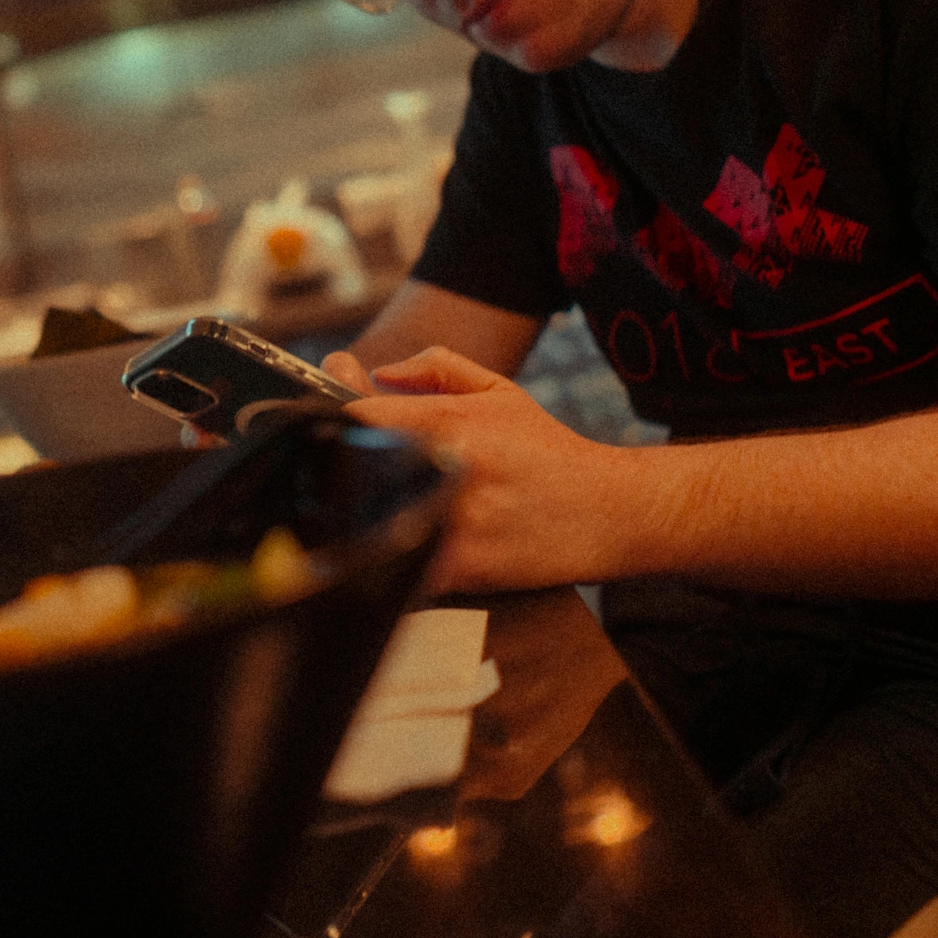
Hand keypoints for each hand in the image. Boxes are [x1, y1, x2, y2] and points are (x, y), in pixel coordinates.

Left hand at [327, 346, 634, 594]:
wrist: (610, 511)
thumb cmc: (548, 451)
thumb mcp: (499, 391)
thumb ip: (435, 367)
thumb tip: (377, 371)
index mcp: (449, 421)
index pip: (358, 414)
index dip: (334, 418)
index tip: (328, 424)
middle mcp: (446, 468)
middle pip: (355, 466)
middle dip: (341, 465)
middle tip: (342, 468)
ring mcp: (451, 521)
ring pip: (369, 518)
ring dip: (359, 511)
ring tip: (368, 506)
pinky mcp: (459, 569)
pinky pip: (398, 564)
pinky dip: (387, 555)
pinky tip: (394, 544)